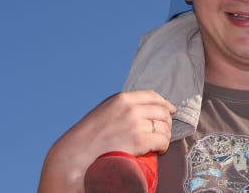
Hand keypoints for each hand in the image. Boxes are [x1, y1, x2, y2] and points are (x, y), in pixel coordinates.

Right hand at [38, 91, 175, 192]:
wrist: (77, 153)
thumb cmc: (89, 135)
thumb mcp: (105, 110)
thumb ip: (122, 106)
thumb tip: (142, 108)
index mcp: (122, 98)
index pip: (152, 96)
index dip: (165, 103)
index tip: (171, 110)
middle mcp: (131, 108)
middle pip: (161, 111)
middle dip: (166, 121)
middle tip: (164, 130)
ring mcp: (135, 124)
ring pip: (164, 126)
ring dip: (165, 135)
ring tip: (159, 142)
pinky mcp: (139, 140)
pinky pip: (161, 140)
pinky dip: (163, 146)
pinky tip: (158, 150)